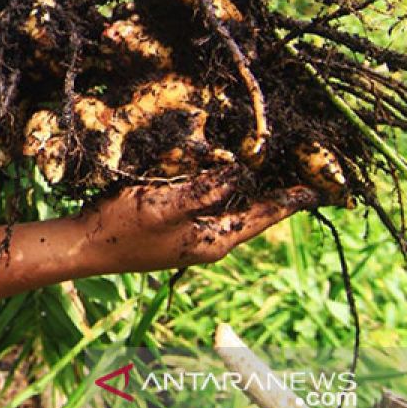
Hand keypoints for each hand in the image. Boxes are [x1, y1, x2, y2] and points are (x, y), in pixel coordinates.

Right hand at [81, 165, 319, 273]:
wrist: (84, 247)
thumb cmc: (121, 229)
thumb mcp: (164, 206)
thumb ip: (204, 191)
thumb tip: (242, 173)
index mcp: (214, 239)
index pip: (264, 215)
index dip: (292, 198)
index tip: (322, 185)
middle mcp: (209, 238)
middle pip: (253, 210)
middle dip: (276, 186)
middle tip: (303, 161)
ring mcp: (192, 233)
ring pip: (231, 204)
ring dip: (251, 184)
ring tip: (275, 160)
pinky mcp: (175, 223)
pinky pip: (209, 200)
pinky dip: (222, 183)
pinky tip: (224, 166)